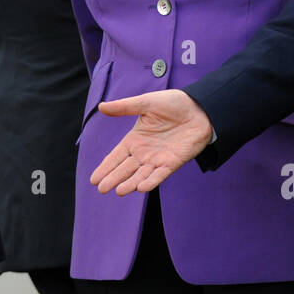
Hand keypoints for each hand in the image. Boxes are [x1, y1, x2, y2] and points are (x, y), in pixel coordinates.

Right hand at [89, 90, 213, 194]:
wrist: (199, 108)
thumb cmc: (173, 104)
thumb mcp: (146, 102)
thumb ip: (124, 107)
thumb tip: (101, 107)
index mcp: (135, 139)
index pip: (116, 157)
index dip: (105, 167)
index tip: (93, 179)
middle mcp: (144, 152)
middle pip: (125, 169)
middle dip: (113, 179)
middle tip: (101, 189)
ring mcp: (158, 159)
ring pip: (140, 175)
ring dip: (130, 183)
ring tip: (119, 191)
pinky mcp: (173, 162)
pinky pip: (160, 174)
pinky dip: (151, 181)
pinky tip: (141, 188)